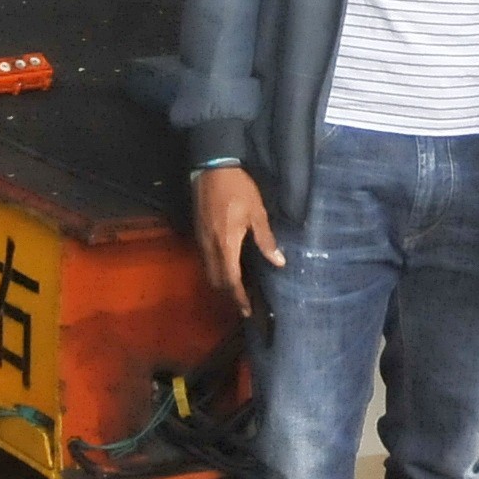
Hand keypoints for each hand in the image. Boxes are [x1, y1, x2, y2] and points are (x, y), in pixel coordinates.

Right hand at [193, 165, 283, 311]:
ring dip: (222, 281)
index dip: (239, 297)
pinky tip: (228, 264)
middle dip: (229, 293)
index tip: (247, 310)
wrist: (212, 167)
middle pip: (217, 280)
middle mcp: (210, 246)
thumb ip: (266, 239)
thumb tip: (279, 262)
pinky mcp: (198, 231)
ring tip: (238, 286)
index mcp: (226, 244)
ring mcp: (201, 239)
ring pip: (209, 270)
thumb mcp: (257, 212)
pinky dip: (217, 268)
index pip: (231, 280)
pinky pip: (206, 258)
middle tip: (244, 301)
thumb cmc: (238, 189)